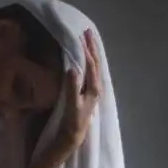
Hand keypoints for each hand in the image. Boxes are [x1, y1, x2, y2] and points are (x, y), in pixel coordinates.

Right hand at [59, 29, 101, 147]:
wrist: (74, 135)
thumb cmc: (72, 121)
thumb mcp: (72, 105)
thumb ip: (72, 87)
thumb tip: (73, 68)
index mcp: (93, 88)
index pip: (91, 64)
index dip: (86, 50)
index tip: (81, 36)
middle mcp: (96, 87)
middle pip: (96, 63)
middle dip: (92, 47)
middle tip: (87, 32)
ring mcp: (93, 89)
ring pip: (94, 67)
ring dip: (91, 53)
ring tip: (87, 41)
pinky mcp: (88, 92)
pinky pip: (91, 72)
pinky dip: (88, 62)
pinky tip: (85, 59)